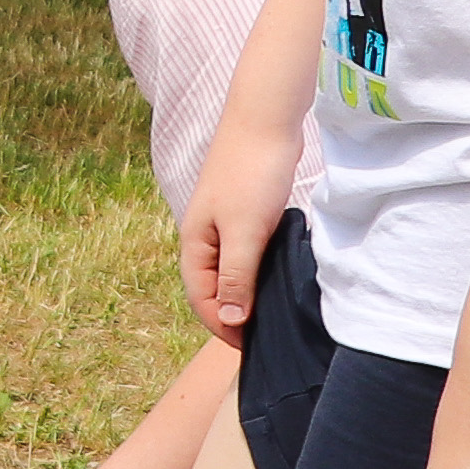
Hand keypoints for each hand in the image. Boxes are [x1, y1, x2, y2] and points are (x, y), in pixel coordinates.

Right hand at [180, 120, 299, 341]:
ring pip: (229, 272)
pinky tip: (275, 278)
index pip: (201, 300)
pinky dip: (256, 273)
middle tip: (263, 338)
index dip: (224, 327)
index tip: (253, 348)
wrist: (265, 120)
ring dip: (244, 296)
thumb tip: (229, 319)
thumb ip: (235, 277)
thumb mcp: (244, 232)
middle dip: (231, 316)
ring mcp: (224, 225)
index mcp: (194, 244)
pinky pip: (245, 255)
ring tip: (269, 316)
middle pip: (211, 289)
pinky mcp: (245, 214)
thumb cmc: (252, 174)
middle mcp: (204, 238)